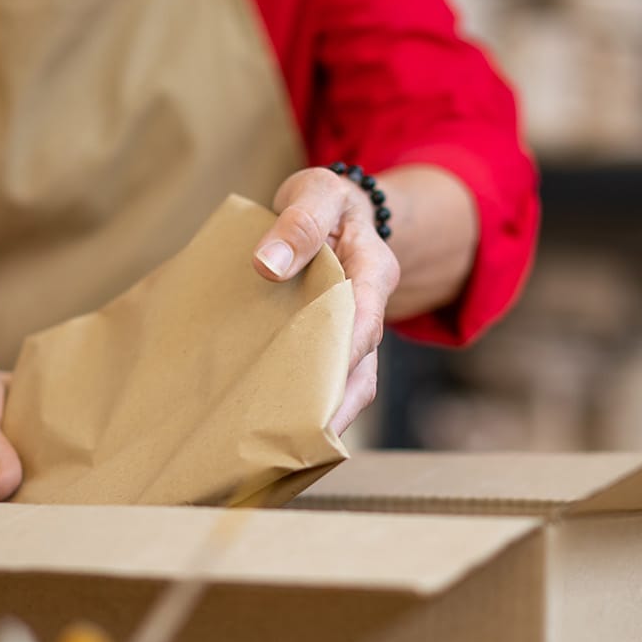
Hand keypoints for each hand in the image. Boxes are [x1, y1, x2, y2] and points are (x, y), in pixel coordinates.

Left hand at [253, 167, 400, 434]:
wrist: (333, 209)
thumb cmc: (324, 202)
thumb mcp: (316, 193)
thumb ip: (298, 223)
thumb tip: (267, 265)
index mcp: (373, 273)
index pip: (364, 323)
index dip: (343, 358)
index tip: (316, 389)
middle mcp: (369, 311)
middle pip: (361, 370)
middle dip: (333, 407)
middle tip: (294, 440)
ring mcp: (352, 334)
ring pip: (346, 385)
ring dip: (320, 415)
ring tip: (282, 448)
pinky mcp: (329, 346)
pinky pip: (325, 380)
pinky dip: (305, 404)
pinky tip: (275, 428)